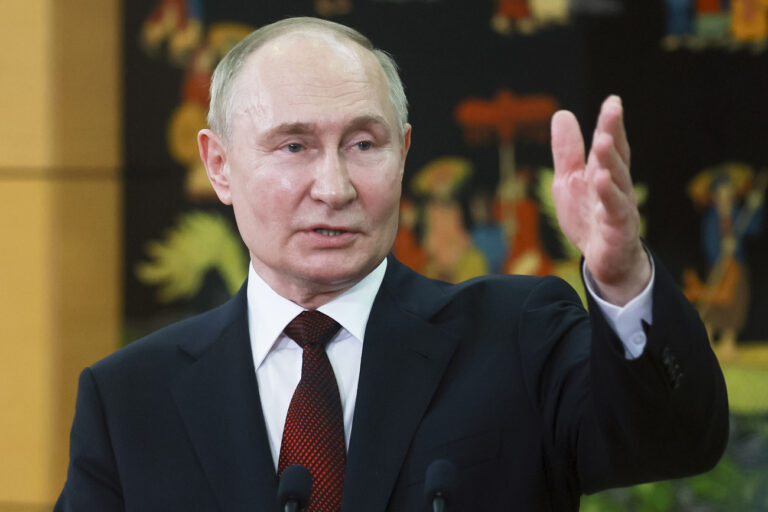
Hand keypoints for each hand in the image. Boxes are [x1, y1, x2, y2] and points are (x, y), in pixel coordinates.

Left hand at [551, 95, 650, 305]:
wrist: (604, 261)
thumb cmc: (589, 217)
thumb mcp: (569, 181)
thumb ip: (567, 152)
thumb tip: (562, 113)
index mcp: (605, 172)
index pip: (610, 144)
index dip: (611, 123)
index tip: (612, 100)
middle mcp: (617, 186)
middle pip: (617, 157)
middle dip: (614, 133)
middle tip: (612, 110)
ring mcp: (620, 208)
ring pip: (618, 181)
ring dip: (611, 161)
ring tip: (602, 141)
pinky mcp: (618, 230)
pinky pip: (615, 211)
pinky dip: (609, 195)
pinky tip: (600, 180)